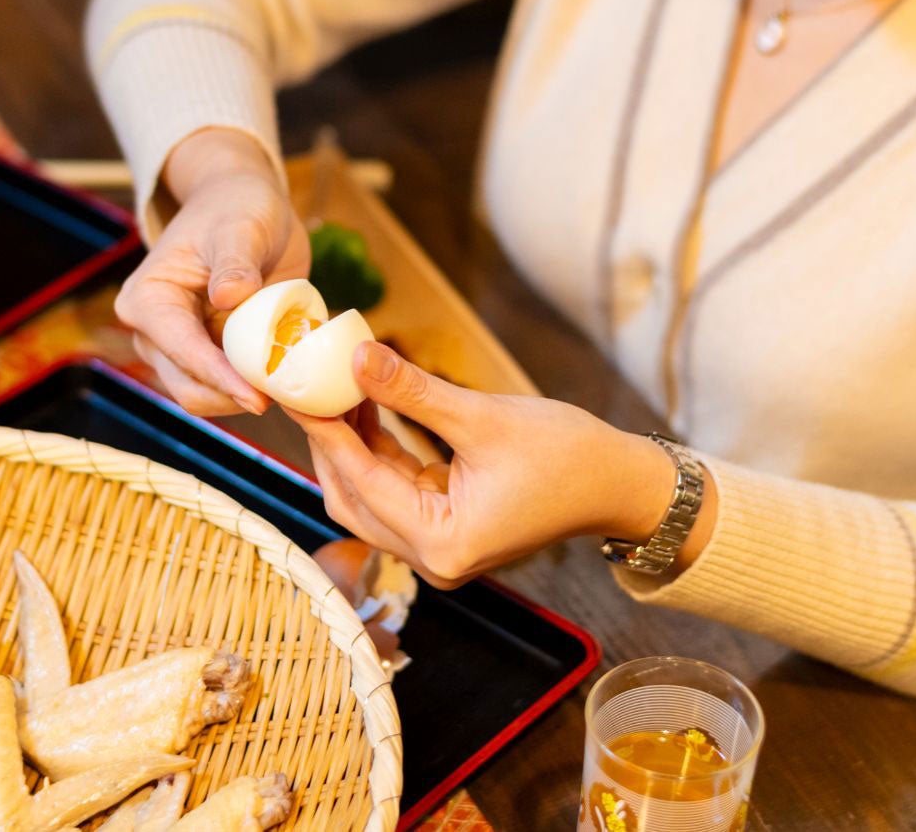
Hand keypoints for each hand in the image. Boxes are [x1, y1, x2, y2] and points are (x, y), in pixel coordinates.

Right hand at [114, 128, 308, 415]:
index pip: (182, 350)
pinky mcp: (207, 356)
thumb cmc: (237, 208)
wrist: (244, 207)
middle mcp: (153, 333)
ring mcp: (178, 349)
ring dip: (249, 395)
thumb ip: (235, 261)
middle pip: (189, 387)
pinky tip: (289, 373)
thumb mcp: (241, 227)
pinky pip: (230, 387)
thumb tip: (227, 296)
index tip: (259, 399)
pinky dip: (257, 386)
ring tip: (293, 382)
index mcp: (148, 299)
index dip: (221, 378)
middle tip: (287, 396)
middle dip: (235, 397)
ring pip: (209, 396)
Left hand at [285, 342, 704, 588]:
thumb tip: (355, 356)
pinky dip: (381, 451)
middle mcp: (433, 560)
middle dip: (330, 442)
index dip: (325, 431)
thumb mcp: (482, 418)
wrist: (620, 483)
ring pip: (370, 494)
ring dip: (354, 444)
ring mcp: (439, 548)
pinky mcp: (447, 529)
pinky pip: (396, 489)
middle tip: (307, 385)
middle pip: (353, 499)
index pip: (362, 482)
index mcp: (441, 544)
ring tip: (338, 385)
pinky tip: (370, 405)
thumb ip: (413, 392)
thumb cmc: (567, 455)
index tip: (295, 388)